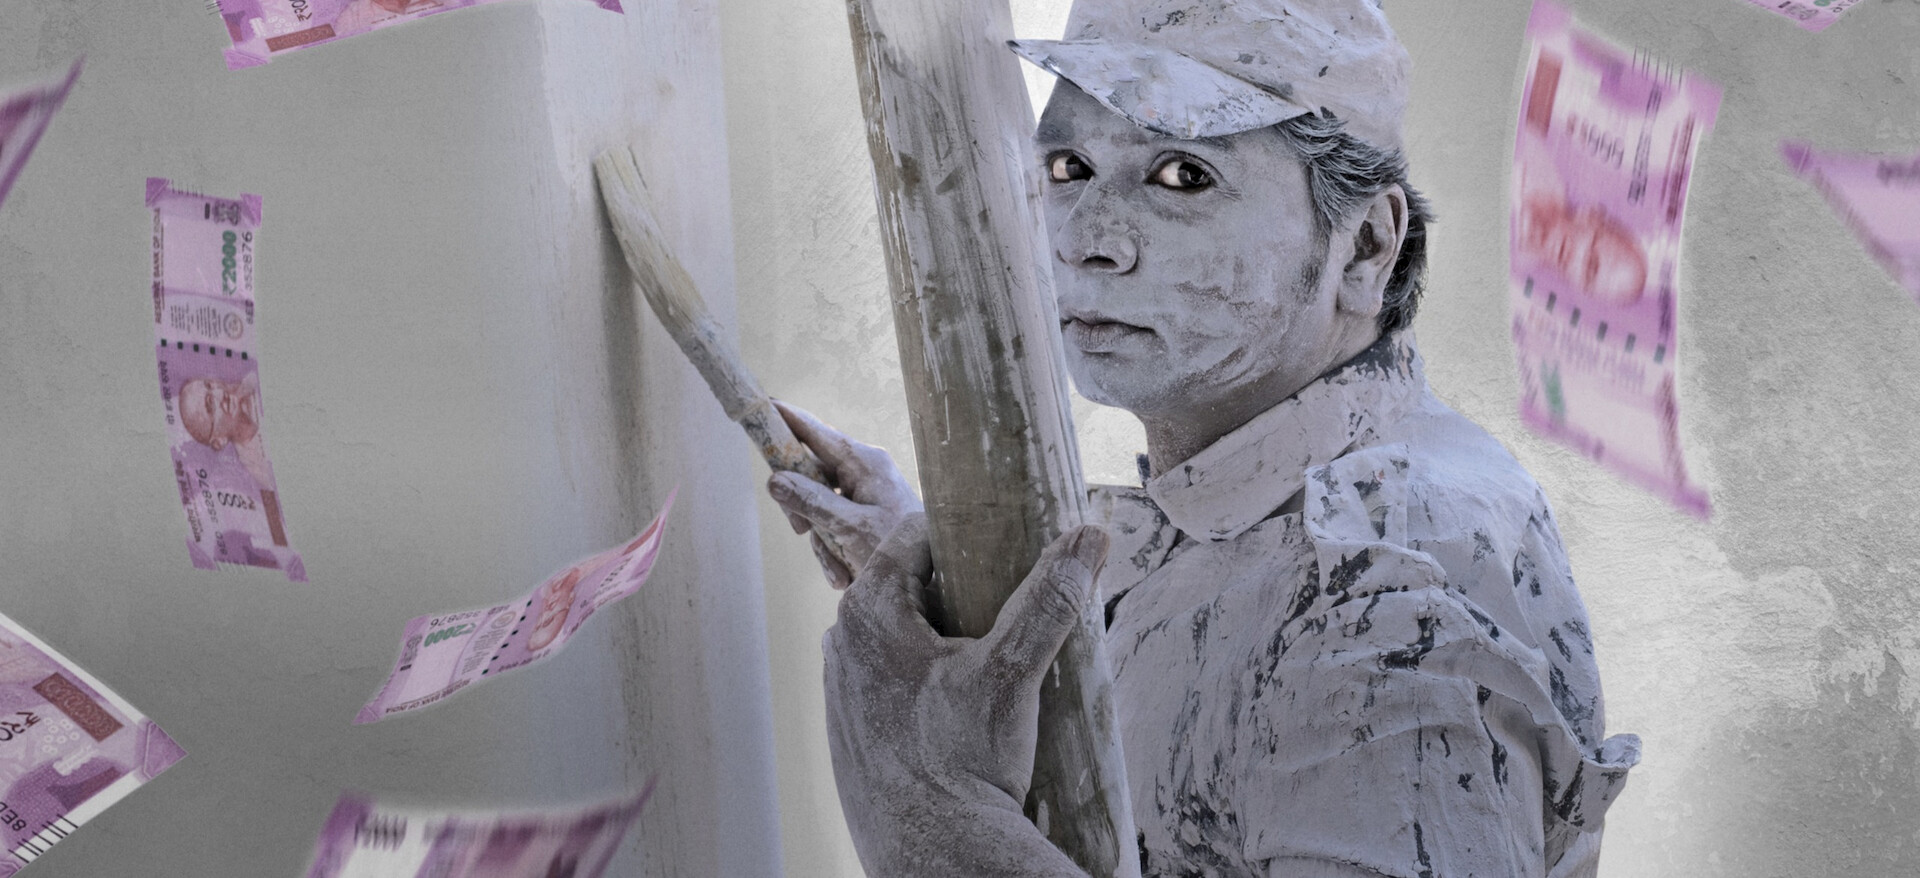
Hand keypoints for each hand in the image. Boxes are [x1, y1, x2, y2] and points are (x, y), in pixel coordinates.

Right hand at [767, 400, 923, 588]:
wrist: (935, 579)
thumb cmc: (899, 548)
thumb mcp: (850, 528)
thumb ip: (811, 502)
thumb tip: (774, 480)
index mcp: (864, 462)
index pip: (815, 431)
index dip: (785, 418)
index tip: (761, 404)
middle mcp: (863, 470)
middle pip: (809, 473)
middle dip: (801, 508)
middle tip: (799, 530)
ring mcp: (863, 491)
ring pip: (816, 504)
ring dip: (821, 540)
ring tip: (838, 571)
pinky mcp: (863, 512)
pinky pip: (832, 523)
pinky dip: (833, 550)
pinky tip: (844, 574)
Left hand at [823, 515, 1106, 875]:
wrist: (934, 856)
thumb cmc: (964, 758)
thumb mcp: (1014, 670)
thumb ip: (1050, 598)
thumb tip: (1090, 535)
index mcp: (869, 611)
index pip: (915, 536)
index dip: (964, 533)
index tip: (1004, 545)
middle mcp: (841, 643)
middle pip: (907, 588)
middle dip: (958, 590)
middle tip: (1009, 605)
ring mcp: (840, 690)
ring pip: (898, 638)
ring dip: (940, 639)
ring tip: (991, 658)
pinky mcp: (850, 731)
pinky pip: (887, 683)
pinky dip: (922, 681)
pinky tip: (960, 706)